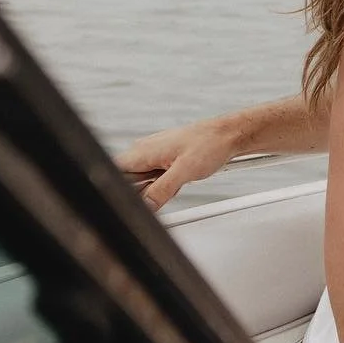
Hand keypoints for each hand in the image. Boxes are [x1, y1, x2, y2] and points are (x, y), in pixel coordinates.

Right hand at [115, 116, 240, 209]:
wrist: (228, 136)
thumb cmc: (210, 144)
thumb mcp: (184, 171)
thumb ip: (162, 190)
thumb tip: (145, 206)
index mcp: (144, 150)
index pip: (115, 172)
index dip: (121, 190)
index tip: (133, 199)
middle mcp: (145, 150)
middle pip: (128, 181)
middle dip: (143, 192)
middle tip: (164, 191)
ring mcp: (154, 154)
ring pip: (143, 182)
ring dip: (157, 189)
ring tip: (177, 182)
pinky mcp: (164, 160)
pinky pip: (156, 179)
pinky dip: (166, 185)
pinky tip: (179, 181)